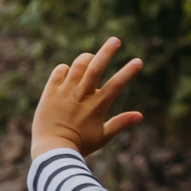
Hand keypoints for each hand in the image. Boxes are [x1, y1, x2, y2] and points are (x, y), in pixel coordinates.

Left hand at [29, 36, 145, 157]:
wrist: (52, 150)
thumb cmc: (80, 145)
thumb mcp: (103, 137)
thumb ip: (120, 123)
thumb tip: (140, 115)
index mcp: (97, 106)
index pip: (116, 84)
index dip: (128, 71)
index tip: (139, 61)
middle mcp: (82, 95)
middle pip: (96, 67)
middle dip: (107, 51)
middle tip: (116, 40)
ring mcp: (65, 91)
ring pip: (78, 65)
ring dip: (86, 58)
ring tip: (91, 59)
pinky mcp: (51, 91)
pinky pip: (60, 70)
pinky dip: (66, 68)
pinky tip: (69, 73)